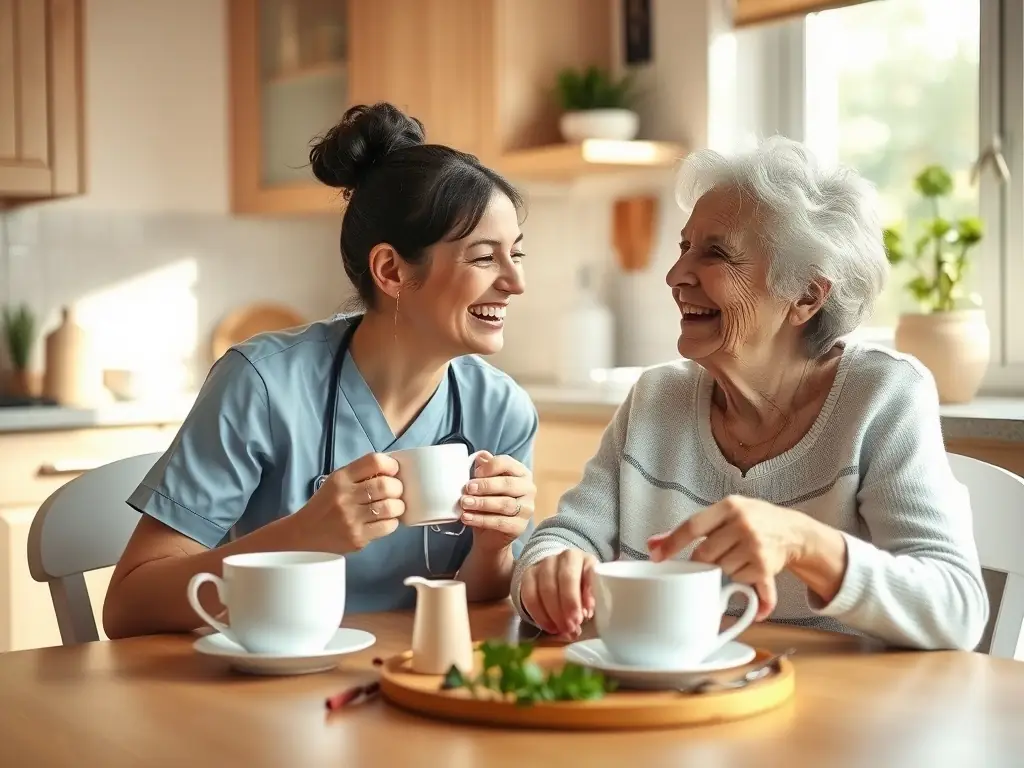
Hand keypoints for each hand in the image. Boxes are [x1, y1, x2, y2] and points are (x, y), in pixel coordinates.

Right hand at [300, 452, 403, 553]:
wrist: (304, 534)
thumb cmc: (326, 504)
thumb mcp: (337, 482)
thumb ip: (361, 474)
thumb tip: (393, 472)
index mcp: (341, 478)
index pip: (374, 461)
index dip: (391, 465)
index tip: (393, 471)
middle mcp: (345, 497)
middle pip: (386, 485)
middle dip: (398, 488)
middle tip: (396, 492)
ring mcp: (351, 519)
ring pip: (390, 507)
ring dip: (398, 506)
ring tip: (394, 507)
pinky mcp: (357, 538)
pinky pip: (387, 526)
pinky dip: (392, 522)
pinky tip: (386, 520)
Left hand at [460, 452, 534, 550]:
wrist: (489, 534)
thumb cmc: (488, 503)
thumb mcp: (484, 484)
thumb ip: (484, 469)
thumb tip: (481, 456)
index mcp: (521, 473)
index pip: (507, 464)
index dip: (490, 467)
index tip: (474, 473)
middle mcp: (528, 489)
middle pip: (508, 484)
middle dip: (486, 485)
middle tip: (467, 488)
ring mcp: (527, 509)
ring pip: (505, 504)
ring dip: (482, 503)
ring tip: (464, 503)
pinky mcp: (520, 527)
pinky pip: (500, 522)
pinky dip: (481, 520)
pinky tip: (467, 517)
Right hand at [519, 549, 596, 637]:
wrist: (561, 579)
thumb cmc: (583, 590)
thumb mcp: (595, 593)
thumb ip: (593, 601)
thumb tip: (586, 613)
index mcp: (586, 560)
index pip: (588, 571)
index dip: (587, 593)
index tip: (588, 614)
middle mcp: (565, 557)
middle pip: (566, 578)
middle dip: (569, 605)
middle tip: (573, 626)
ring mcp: (544, 564)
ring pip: (546, 587)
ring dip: (554, 613)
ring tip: (562, 629)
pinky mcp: (528, 575)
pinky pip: (530, 595)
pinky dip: (539, 614)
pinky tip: (549, 627)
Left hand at [647, 495, 809, 620]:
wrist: (794, 531)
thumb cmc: (752, 520)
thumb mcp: (723, 514)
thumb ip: (689, 528)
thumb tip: (652, 544)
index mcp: (729, 506)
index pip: (692, 526)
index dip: (672, 543)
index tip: (656, 557)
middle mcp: (743, 524)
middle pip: (704, 555)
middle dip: (703, 562)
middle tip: (712, 558)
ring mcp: (755, 547)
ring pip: (721, 571)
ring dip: (724, 571)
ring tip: (738, 558)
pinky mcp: (765, 568)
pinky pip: (740, 583)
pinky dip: (741, 582)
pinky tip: (750, 572)